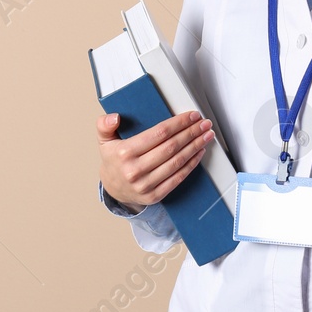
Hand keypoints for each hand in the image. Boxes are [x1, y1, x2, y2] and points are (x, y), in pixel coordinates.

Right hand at [97, 110, 214, 212]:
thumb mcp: (104, 140)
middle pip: (171, 147)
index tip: (191, 116)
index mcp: (125, 153)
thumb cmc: (114, 160)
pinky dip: (191, 164)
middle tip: (204, 123)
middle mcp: (136, 170)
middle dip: (191, 133)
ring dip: (195, 146)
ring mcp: (146, 184)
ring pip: (177, 162)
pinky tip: (199, 153)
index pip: (159, 133)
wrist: (113, 189)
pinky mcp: (155, 195)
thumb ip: (104, 125)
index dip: (178, 123)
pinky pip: (178, 177)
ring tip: (206, 135)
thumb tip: (114, 117)